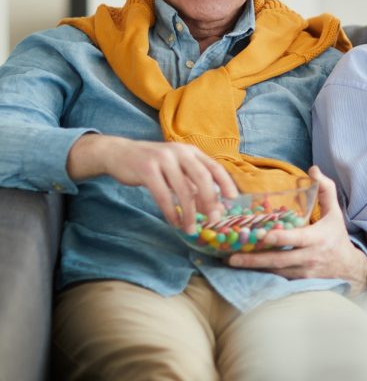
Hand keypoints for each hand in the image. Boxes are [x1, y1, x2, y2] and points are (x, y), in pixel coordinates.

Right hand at [67, 133, 238, 231]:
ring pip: (183, 189)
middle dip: (210, 200)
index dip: (225, 183)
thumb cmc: (153, 164)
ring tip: (191, 229)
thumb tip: (213, 206)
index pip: (214, 167)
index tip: (233, 199)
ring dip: (189, 213)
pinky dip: (171, 211)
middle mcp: (180, 152)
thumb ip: (193, 183)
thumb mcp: (176, 168)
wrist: (119, 153)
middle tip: (214, 219)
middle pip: (202, 177)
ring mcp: (163, 159)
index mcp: (191, 151)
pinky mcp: (147, 169)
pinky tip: (174, 222)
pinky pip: (163, 195)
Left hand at [227, 166, 366, 295]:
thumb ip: (326, 190)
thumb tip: (313, 170)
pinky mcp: (298, 282)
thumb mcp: (335, 213)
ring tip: (231, 262)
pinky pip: (277, 278)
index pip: (297, 239)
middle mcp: (309, 257)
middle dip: (255, 259)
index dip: (281, 238)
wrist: (347, 268)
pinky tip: (245, 269)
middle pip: (279, 260)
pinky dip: (261, 274)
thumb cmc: (337, 236)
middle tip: (232, 256)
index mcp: (317, 238)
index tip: (265, 235)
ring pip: (275, 271)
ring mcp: (302, 272)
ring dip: (253, 268)